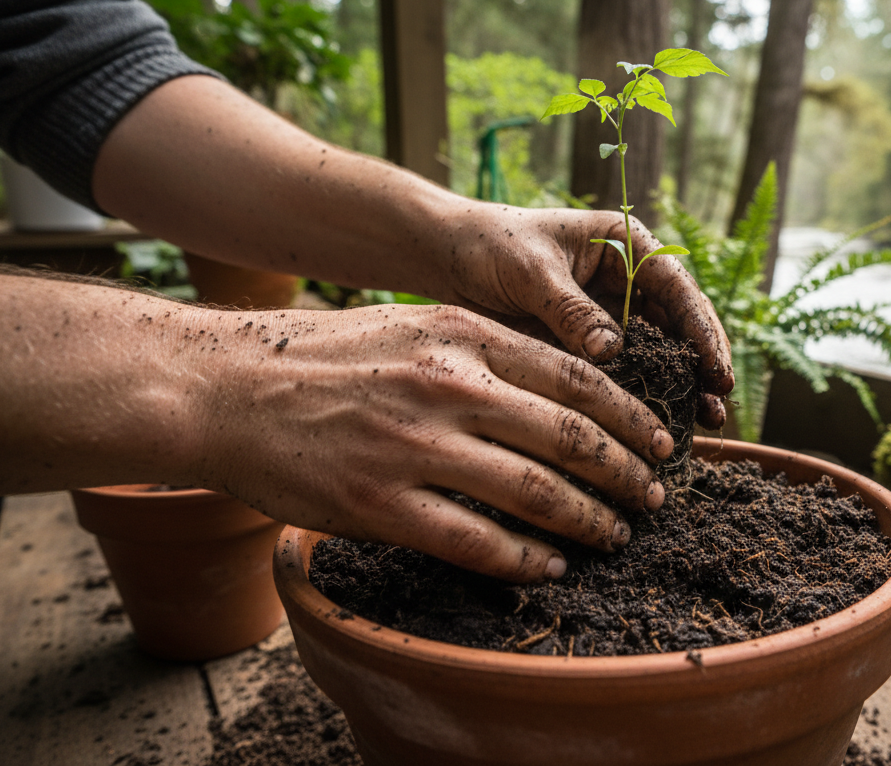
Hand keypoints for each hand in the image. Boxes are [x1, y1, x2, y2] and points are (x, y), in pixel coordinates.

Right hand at [191, 303, 674, 581]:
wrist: (229, 388)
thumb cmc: (325, 356)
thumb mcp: (413, 325)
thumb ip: (484, 351)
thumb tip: (557, 392)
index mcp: (463, 336)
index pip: (577, 378)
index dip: (631, 415)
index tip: (661, 441)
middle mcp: (448, 386)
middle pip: (571, 436)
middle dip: (625, 474)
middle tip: (653, 497)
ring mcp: (415, 447)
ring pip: (536, 493)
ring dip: (588, 521)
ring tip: (614, 534)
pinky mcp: (381, 504)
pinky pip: (477, 542)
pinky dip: (525, 560)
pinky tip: (548, 566)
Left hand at [424, 204, 733, 427]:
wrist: (448, 258)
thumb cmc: (492, 245)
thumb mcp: (532, 270)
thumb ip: (570, 309)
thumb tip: (611, 351)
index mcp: (626, 247)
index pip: (676, 288)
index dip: (701, 329)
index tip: (714, 368)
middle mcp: (628, 283)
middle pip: (680, 326)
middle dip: (702, 364)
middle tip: (718, 405)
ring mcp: (611, 318)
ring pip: (660, 355)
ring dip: (681, 387)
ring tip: (705, 424)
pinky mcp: (589, 349)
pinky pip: (624, 376)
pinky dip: (642, 400)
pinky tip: (656, 427)